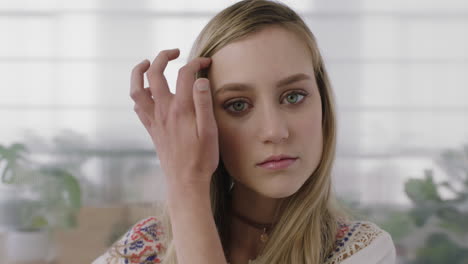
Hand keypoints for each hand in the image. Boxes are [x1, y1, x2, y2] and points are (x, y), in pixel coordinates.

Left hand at [130, 48, 218, 189]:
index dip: (196, 63)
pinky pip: (138, 107)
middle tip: (175, 52)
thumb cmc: (202, 159)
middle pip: (154, 74)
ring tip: (148, 63)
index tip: (207, 62)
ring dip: (139, 72)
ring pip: (136, 89)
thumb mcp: (210, 131)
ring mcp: (155, 120)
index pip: (184, 74)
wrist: (185, 182)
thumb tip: (199, 80)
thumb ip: (204, 103)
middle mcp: (163, 111)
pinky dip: (139, 93)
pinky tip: (147, 93)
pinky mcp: (152, 130)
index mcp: (180, 109)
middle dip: (162, 57)